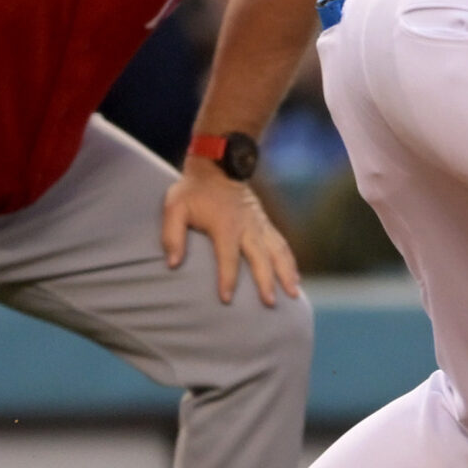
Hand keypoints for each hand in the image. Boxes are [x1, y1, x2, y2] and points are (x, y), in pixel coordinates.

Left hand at [164, 159, 300, 305]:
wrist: (218, 164)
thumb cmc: (192, 190)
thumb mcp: (174, 208)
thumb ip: (172, 236)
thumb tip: (172, 264)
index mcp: (225, 226)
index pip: (227, 258)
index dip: (227, 280)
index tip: (226, 300)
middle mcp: (247, 227)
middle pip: (261, 259)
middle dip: (266, 282)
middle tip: (270, 303)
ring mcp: (260, 225)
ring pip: (278, 252)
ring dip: (287, 274)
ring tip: (293, 294)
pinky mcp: (266, 223)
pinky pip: (282, 245)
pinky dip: (290, 262)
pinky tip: (295, 277)